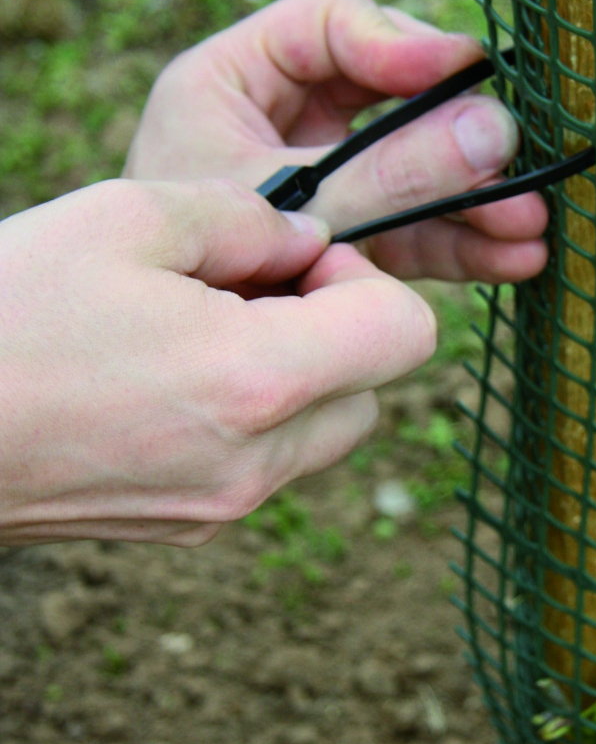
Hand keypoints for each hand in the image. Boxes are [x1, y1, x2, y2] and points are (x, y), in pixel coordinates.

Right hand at [0, 178, 435, 546]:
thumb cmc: (3, 312)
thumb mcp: (127, 217)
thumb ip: (249, 218)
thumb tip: (310, 236)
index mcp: (259, 380)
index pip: (407, 332)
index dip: (366, 278)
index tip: (297, 260)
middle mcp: (258, 461)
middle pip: (375, 387)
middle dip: (337, 329)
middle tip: (249, 293)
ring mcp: (225, 506)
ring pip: (329, 429)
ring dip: (300, 375)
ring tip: (207, 335)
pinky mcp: (191, 526)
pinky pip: (271, 464)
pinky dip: (256, 418)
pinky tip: (174, 381)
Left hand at [125, 0, 547, 282]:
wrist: (169, 365)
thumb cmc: (189, 271)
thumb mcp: (285, 205)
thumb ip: (380, 174)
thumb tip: (494, 132)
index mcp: (239, 79)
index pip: (336, 24)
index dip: (403, 42)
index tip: (462, 71)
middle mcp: (291, 122)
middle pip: (397, 99)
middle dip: (458, 139)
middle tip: (511, 161)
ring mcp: (330, 181)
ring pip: (418, 170)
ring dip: (476, 200)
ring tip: (529, 226)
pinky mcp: (356, 236)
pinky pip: (416, 229)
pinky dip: (462, 245)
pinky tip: (514, 258)